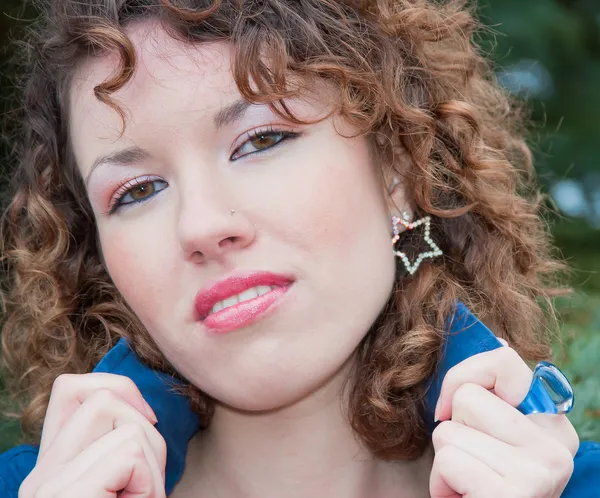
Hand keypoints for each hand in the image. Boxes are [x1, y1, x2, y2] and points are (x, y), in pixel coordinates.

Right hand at [19, 373, 166, 497]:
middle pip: (101, 396)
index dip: (122, 393)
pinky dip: (149, 480)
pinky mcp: (65, 496)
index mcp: (51, 467)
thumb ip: (116, 444)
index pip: (71, 388)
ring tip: (142, 496)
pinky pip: (129, 453)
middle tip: (145, 479)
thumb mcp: (124, 480)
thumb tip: (141, 411)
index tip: (146, 430)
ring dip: (151, 457)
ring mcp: (46, 485)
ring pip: (120, 418)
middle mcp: (40, 474)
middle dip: (144, 427)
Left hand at [429, 341, 579, 497]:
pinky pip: (447, 463)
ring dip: (445, 461)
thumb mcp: (494, 436)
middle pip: (466, 399)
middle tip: (473, 462)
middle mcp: (557, 443)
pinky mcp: (515, 495)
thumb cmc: (483, 482)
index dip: (462, 376)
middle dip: (453, 430)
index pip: (503, 360)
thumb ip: (494, 394)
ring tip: (470, 483)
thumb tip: (496, 338)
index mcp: (552, 422)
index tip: (452, 407)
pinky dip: (442, 485)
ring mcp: (540, 470)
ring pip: (449, 431)